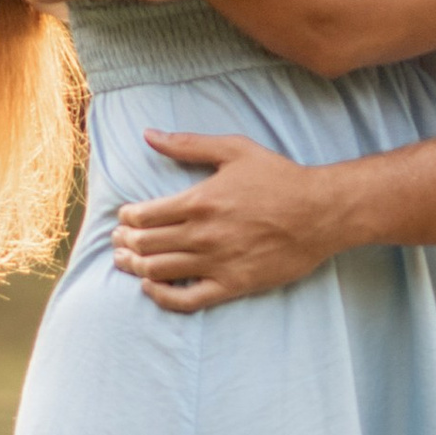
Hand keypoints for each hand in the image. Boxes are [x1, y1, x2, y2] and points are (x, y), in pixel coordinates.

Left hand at [111, 133, 338, 309]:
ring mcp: (216, 263)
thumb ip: (188, 144)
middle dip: (124, 244)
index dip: (127, 219)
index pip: (145, 216)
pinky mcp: (232, 285)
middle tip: (116, 242)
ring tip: (124, 263)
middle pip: (146, 245)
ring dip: (135, 268)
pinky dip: (162, 297)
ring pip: (160, 272)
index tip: (123, 218)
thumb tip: (149, 135)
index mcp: (199, 201)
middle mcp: (202, 235)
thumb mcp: (234, 149)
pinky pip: (187, 300)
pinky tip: (151, 289)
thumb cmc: (278, 177)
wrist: (318, 213)